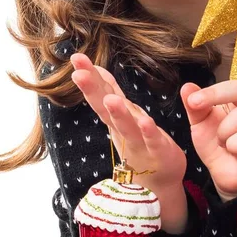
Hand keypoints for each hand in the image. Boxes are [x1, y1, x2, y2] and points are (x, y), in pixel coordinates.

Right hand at [70, 53, 186, 193]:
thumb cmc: (139, 140)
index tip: (76, 57)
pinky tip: (145, 122)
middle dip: (92, 90)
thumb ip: (110, 91)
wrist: (160, 179)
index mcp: (116, 116)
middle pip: (106, 108)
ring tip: (110, 99)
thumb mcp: (123, 112)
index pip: (101, 92)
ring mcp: (139, 141)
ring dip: (118, 113)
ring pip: (126, 126)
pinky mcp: (158, 152)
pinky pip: (153, 141)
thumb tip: (95, 68)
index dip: (89, 75)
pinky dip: (148, 132)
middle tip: (78, 74)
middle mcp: (122, 128)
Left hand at [182, 80, 236, 202]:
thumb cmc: (216, 144)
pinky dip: (235, 144)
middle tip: (196, 106)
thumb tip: (187, 87)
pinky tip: (233, 150)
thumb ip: (195, 106)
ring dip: (224, 131)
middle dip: (216, 97)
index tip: (192, 100)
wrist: (224, 175)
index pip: (234, 83)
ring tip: (222, 141)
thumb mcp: (201, 123)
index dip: (213, 89)